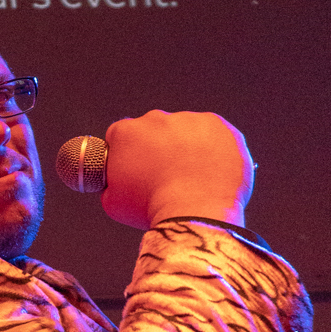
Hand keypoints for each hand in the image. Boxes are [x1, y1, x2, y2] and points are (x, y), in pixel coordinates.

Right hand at [101, 110, 254, 230]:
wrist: (195, 213)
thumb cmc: (151, 209)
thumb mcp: (113, 201)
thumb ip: (111, 182)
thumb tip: (115, 180)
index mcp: (126, 132)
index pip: (121, 135)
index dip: (127, 153)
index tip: (136, 170)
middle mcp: (156, 118)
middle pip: (155, 130)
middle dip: (159, 148)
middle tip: (167, 177)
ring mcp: (190, 120)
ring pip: (186, 131)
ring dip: (187, 147)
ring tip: (193, 178)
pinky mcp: (219, 126)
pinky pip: (215, 135)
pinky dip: (214, 150)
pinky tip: (211, 171)